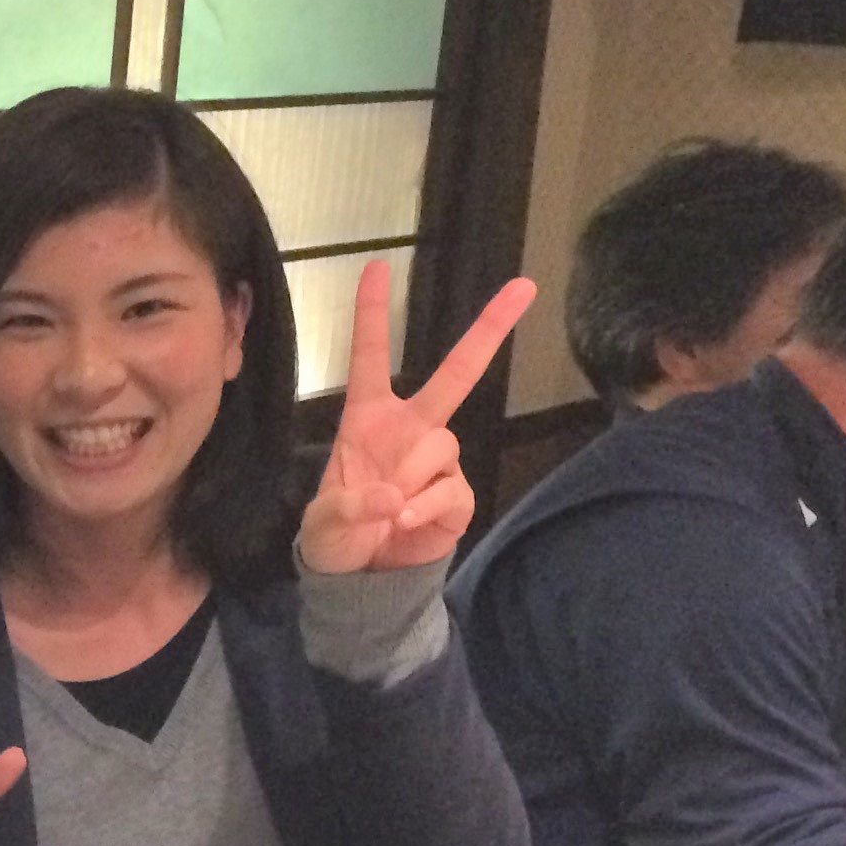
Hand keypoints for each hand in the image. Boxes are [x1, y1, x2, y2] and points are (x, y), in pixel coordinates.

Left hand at [296, 264, 535, 575]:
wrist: (364, 578)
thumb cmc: (337, 536)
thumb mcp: (323, 523)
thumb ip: (347, 507)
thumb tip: (392, 496)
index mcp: (368, 419)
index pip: (370, 358)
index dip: (371, 314)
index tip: (376, 266)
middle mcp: (410, 428)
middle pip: (455, 373)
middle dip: (489, 330)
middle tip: (523, 287)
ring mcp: (438, 460)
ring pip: (442, 444)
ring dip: (412, 476)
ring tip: (388, 508)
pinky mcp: (459, 494)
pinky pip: (451, 489)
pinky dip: (426, 507)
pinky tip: (404, 522)